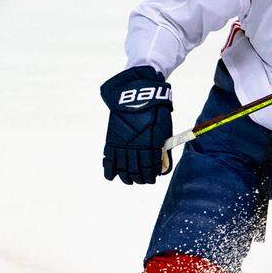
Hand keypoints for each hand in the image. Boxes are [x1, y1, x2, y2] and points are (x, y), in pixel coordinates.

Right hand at [99, 66, 172, 184]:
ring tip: (129, 180)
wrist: (136, 92)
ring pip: (123, 167)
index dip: (150, 176)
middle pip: (136, 170)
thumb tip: (162, 165)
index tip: (151, 178)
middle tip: (141, 180)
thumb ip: (161, 146)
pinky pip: (108, 158)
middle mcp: (136, 146)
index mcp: (151, 143)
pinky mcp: (112, 138)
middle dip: (139, 178)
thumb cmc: (154, 109)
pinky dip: (109, 169)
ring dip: (126, 177)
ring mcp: (122, 143)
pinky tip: (111, 177)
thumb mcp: (163, 127)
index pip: (150, 167)